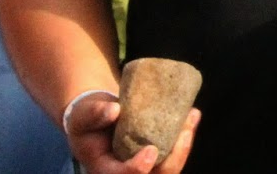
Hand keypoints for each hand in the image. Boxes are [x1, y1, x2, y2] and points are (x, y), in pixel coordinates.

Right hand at [65, 93, 199, 173]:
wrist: (97, 120)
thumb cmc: (87, 120)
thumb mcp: (83, 115)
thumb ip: (95, 114)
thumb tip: (115, 109)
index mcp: (105, 169)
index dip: (136, 168)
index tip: (151, 151)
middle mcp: (127, 171)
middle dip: (173, 158)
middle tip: (185, 132)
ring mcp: (145, 166)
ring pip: (169, 167)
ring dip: (184, 145)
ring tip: (192, 116)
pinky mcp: (157, 155)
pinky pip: (174, 153)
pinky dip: (185, 135)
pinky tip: (192, 114)